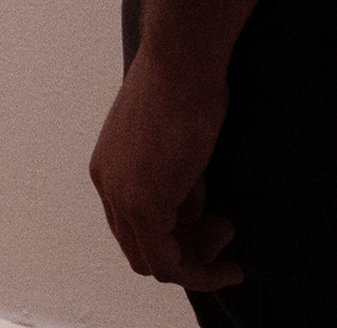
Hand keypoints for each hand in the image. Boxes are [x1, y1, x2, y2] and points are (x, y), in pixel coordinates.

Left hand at [90, 52, 241, 291]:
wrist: (181, 64)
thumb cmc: (184, 88)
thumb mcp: (176, 146)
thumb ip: (177, 183)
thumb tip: (192, 215)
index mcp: (110, 167)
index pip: (133, 224)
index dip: (173, 236)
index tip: (211, 228)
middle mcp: (107, 185)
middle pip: (138, 248)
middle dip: (184, 252)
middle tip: (222, 233)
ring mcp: (122, 197)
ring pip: (152, 261)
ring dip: (196, 261)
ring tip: (228, 232)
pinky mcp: (144, 205)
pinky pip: (167, 263)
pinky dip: (199, 271)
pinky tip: (229, 262)